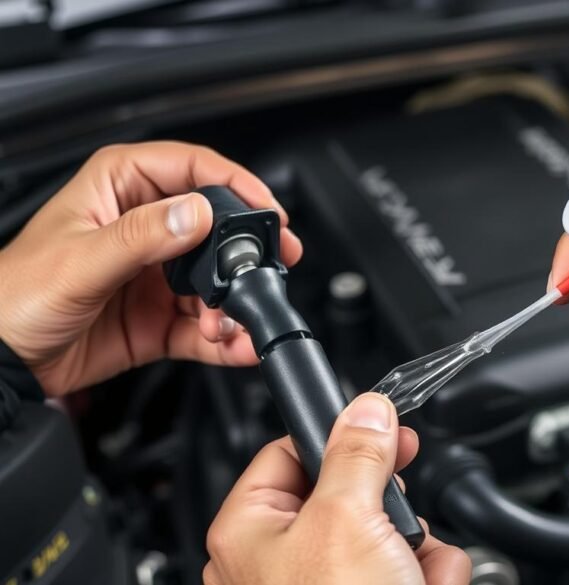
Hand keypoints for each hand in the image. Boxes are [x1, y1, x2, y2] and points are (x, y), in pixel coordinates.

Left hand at [0, 142, 302, 394]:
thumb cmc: (12, 296)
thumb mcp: (80, 260)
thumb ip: (142, 237)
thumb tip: (198, 215)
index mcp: (120, 189)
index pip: (193, 169)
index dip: (236, 185)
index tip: (265, 211)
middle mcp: (145, 227)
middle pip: (217, 228)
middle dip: (248, 252)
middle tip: (274, 265)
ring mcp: (156, 276)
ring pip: (218, 282)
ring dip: (234, 304)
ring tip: (228, 322)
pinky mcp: (160, 321)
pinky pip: (206, 327)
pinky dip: (227, 339)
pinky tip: (237, 344)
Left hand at [203, 393, 470, 584]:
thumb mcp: (347, 520)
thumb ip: (358, 454)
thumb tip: (366, 408)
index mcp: (253, 528)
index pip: (293, 450)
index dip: (342, 434)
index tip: (382, 426)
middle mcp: (287, 558)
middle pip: (356, 492)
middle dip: (394, 511)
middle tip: (394, 523)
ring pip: (394, 533)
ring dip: (419, 551)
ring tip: (410, 576)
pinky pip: (414, 568)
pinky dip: (430, 579)